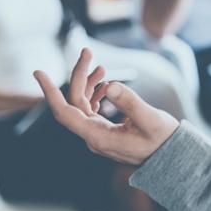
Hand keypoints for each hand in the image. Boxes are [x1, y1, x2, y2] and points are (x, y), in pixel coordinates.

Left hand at [34, 48, 178, 165]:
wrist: (172, 158)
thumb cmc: (163, 141)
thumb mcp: (150, 119)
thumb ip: (130, 102)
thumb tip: (110, 85)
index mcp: (99, 137)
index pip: (65, 113)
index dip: (50, 92)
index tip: (39, 72)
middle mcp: (93, 137)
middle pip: (74, 103)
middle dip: (79, 75)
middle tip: (88, 52)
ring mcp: (98, 135)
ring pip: (83, 105)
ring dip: (88, 83)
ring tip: (100, 66)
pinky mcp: (106, 132)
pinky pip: (92, 110)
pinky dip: (95, 93)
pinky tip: (105, 83)